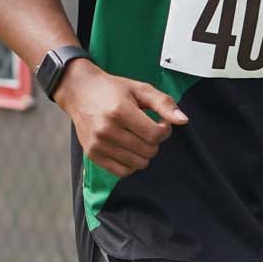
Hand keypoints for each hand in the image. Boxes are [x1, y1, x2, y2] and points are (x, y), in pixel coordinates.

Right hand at [55, 61, 187, 177]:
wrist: (79, 91)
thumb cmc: (112, 89)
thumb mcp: (140, 89)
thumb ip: (164, 103)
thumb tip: (184, 120)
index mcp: (120, 111)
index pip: (155, 135)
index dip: (164, 130)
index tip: (159, 122)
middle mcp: (107, 130)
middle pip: (149, 151)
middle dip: (154, 141)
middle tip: (146, 128)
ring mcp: (98, 144)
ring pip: (138, 164)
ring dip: (143, 153)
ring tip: (137, 138)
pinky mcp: (93, 154)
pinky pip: (122, 172)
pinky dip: (131, 164)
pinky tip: (128, 149)